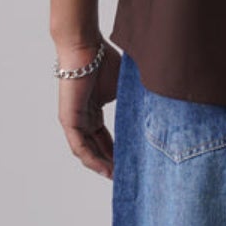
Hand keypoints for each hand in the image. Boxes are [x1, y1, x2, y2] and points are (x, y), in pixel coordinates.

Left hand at [55, 40, 121, 178]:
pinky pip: (80, 146)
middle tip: (126, 176)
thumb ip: (133, 105)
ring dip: (101, 166)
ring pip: (87, 151)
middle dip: (110, 163)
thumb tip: (157, 114)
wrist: (86, 48)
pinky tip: (105, 169)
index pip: (104, 138)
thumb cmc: (103, 60)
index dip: (116, 152)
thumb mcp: (124, 89)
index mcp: (93, 111)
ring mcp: (74, 120)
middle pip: (96, 148)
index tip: (129, 164)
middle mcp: (82, 118)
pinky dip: (92, 159)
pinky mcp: (69, 120)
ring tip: (117, 177)